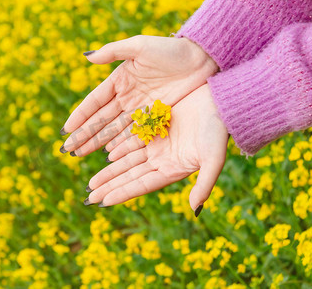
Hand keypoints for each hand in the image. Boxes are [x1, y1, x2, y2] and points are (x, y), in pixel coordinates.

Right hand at [61, 35, 217, 156]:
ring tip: (81, 155)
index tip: (66, 130)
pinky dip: (121, 144)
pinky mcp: (155, 118)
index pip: (94, 102)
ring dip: (98, 143)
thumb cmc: (171, 50)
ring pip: (114, 130)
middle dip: (84, 135)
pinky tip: (109, 155)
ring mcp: (140, 109)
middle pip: (100, 120)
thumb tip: (87, 57)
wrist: (202, 59)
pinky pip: (134, 135)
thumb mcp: (140, 46)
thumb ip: (113, 51)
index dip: (80, 116)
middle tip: (67, 150)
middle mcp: (126, 97)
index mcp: (119, 80)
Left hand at [84, 84, 228, 213]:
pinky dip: (117, 147)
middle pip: (129, 175)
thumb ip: (204, 184)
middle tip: (89, 195)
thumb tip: (195, 211)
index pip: (141, 184)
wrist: (221, 101)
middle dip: (109, 185)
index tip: (102, 202)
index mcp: (172, 169)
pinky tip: (104, 152)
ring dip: (109, 170)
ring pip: (126, 159)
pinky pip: (130, 138)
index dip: (122, 193)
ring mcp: (157, 143)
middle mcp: (162, 159)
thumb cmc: (219, 130)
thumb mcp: (213, 157)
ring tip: (92, 181)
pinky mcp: (154, 125)